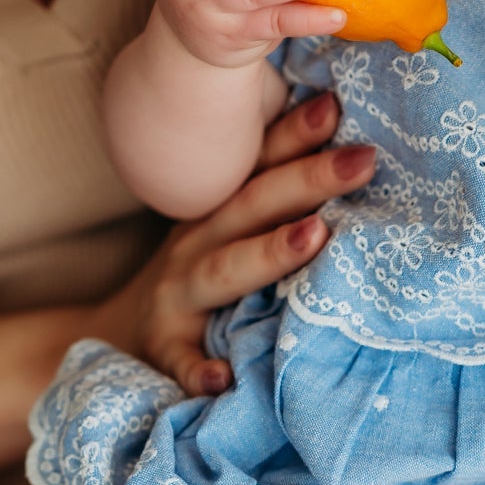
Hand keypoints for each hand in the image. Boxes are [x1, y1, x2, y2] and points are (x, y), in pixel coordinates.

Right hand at [113, 91, 375, 396]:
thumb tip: (356, 154)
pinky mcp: (163, 350)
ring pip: (222, 272)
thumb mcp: (228, 231)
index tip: (337, 105)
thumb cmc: (201, 275)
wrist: (122, 334)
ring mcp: (176, 297)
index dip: (296, 134)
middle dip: (309, 179)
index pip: (261, 165)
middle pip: (252, 206)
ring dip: (269, 254)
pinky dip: (198, 369)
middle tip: (362, 160)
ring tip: (314, 236)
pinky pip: (181, 360)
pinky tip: (222, 378)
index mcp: (219, 213)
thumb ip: (275, 202)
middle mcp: (196, 244)